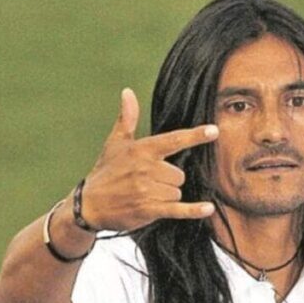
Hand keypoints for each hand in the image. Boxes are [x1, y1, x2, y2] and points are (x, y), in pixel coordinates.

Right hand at [80, 88, 218, 230]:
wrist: (88, 205)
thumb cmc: (106, 171)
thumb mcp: (115, 143)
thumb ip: (127, 119)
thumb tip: (127, 92)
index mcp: (141, 150)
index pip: (174, 140)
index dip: (195, 136)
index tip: (214, 131)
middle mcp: (146, 168)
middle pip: (179, 174)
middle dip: (168, 180)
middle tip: (146, 183)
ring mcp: (147, 190)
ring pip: (177, 191)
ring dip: (167, 196)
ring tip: (145, 196)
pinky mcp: (149, 209)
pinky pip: (178, 208)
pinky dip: (193, 210)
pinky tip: (208, 208)